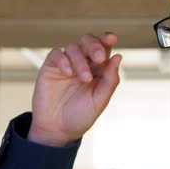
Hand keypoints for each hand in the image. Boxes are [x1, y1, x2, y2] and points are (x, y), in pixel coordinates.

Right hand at [28, 32, 122, 146]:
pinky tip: (68, 73)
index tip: (111, 38)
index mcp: (98, 69)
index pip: (104, 47)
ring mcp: (66, 64)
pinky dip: (63, 60)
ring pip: (73, 47)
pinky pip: (56, 54)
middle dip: (94, 45)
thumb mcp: (100, 100)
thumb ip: (110, 79)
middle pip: (88, 41)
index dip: (107, 38)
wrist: (58, 130)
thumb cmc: (81, 116)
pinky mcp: (50, 68)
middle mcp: (83, 63)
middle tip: (98, 58)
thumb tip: (118, 56)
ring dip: (80, 60)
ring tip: (84, 78)